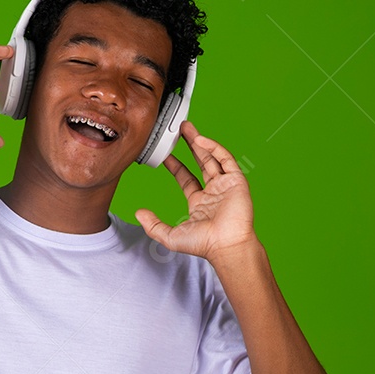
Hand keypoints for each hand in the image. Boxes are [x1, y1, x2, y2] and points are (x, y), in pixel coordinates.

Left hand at [135, 120, 256, 264]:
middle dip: (189, 145)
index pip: (186, 178)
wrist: (226, 246)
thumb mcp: (170, 236)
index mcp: (199, 203)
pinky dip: (214, 148)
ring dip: (200, 141)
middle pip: (200, 162)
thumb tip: (138, 214)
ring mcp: (225, 185)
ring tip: (186, 127)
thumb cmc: (203, 244)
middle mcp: (213, 192)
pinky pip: (225, 159)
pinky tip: (200, 140)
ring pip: (212, 157)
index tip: (165, 154)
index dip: (175, 165)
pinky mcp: (236, 181)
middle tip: (178, 131)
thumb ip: (153, 225)